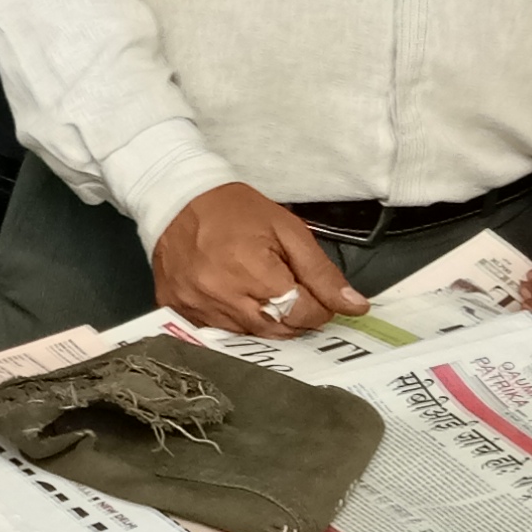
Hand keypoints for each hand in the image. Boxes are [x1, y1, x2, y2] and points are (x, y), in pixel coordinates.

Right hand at [149, 184, 359, 338]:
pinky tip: (236, 300)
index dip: (318, 306)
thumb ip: (321, 272)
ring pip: (249, 335)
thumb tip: (356, 307)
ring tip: (264, 294)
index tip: (314, 292)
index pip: (302, 314)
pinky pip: (217, 332)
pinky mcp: (177, 309)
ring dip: (266, 320)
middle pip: (278, 330)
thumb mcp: (287, 229)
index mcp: (252, 271)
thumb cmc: (235, 209)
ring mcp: (195, 306)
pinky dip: (234, 322)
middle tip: (292, 292)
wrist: (174, 196)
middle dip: (294, 316)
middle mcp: (221, 295)